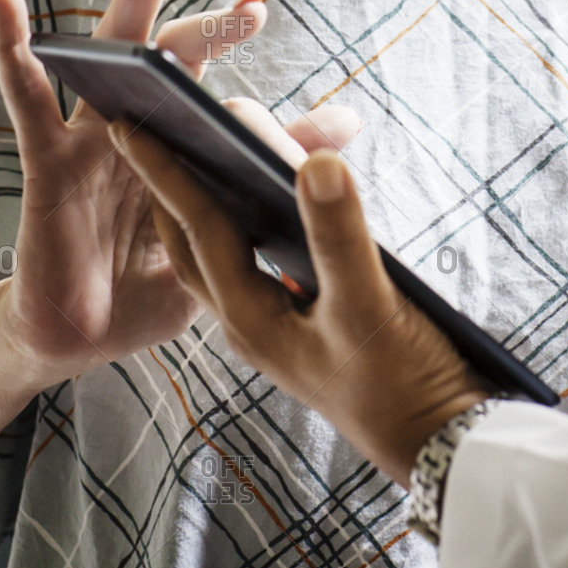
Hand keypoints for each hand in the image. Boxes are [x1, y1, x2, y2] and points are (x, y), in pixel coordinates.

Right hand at [0, 0, 360, 436]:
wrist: (82, 339)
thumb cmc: (149, 281)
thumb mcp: (221, 233)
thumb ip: (268, 175)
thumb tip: (345, 129)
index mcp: (180, 144)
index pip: (224, 94)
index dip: (264, 82)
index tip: (314, 71)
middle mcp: (139, 128)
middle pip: (176, 59)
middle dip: (213, 26)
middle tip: (255, 7)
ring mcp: (93, 138)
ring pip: (114, 54)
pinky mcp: (49, 160)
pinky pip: (27, 95)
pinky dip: (13, 43)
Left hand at [109, 121, 485, 488]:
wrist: (438, 441)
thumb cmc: (402, 382)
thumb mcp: (370, 303)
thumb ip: (339, 233)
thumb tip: (313, 161)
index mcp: (250, 318)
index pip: (198, 228)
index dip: (165, 172)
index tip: (129, 126)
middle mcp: (253, 321)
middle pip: (194, 243)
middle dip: (169, 188)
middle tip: (150, 134)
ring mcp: (278, 325)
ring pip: (227, 253)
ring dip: (213, 203)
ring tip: (206, 155)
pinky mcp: (308, 324)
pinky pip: (262, 261)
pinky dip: (259, 222)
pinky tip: (279, 202)